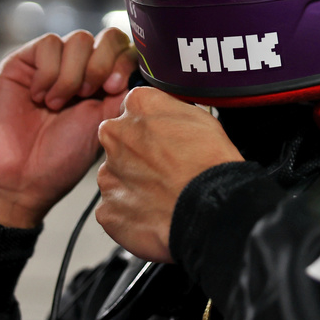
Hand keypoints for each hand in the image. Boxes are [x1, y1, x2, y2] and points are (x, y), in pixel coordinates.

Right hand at [0, 29, 136, 227]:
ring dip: (72, 74)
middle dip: (102, 64)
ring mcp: (52, 64)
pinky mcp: (23, 62)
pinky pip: (48, 44)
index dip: (124, 60)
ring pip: (79, 39)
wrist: (19, 179)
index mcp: (104, 84)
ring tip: (57, 104)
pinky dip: (48, 72)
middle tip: (86, 95)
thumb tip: (141, 71)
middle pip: (107, 36)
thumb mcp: (104, 125)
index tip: (114, 88)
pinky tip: (39, 97)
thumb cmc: (60, 160)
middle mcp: (80, 69)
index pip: (126, 50)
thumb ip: (122, 94)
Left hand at [95, 87, 243, 261]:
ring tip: (163, 195)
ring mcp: (108, 174)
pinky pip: (115, 209)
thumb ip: (169, 109)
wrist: (211, 210)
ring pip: (117, 176)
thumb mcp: (201, 116)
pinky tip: (155, 214)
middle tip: (165, 169)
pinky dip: (131, 213)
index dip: (152, 127)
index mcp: (139, 106)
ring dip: (133, 184)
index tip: (163, 139)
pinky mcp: (108, 208)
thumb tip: (164, 114)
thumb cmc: (211, 165)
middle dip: (137, 154)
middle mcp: (116, 135)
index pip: (135, 108)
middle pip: (120, 141)